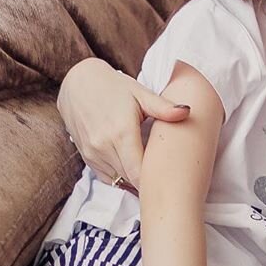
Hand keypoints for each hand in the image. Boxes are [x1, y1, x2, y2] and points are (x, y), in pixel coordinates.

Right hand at [58, 58, 190, 189]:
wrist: (78, 83)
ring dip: (134, 179)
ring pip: (118, 179)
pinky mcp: (85, 156)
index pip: (139, 172)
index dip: (155, 181)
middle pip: (130, 178)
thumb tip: (188, 111)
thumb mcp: (140, 94)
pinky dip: (120, 176)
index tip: (171, 182)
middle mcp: (103, 146)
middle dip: (148, 182)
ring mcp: (92, 152)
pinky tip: (134, 171)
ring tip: (152, 176)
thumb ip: (163, 107)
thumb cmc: (114, 87)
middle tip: (167, 182)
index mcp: (121, 132)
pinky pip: (106, 177)